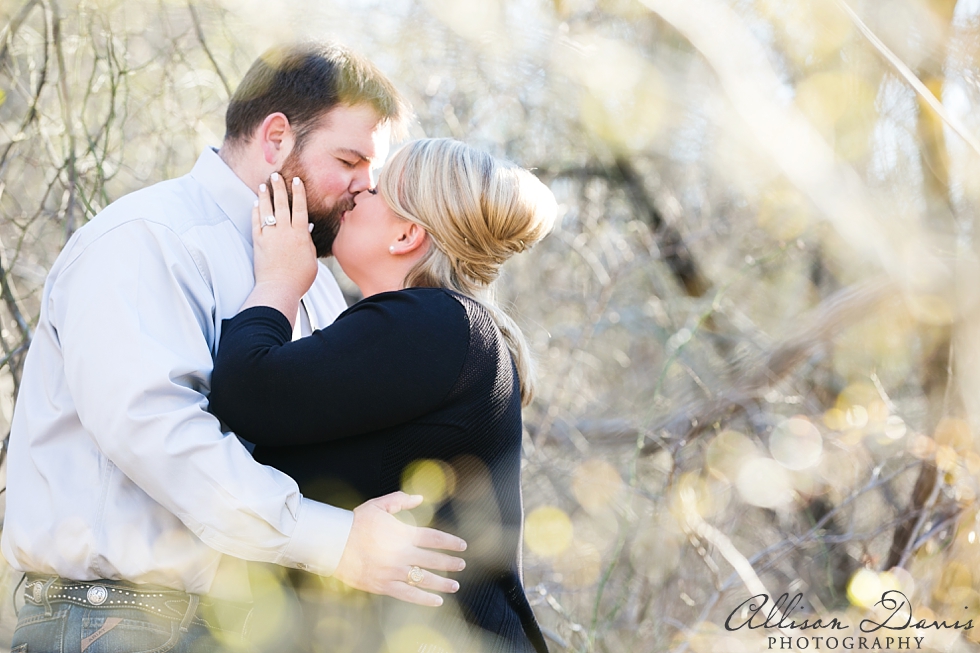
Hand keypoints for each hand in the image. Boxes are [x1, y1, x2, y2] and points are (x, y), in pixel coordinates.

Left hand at [251, 173, 317, 301]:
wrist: (279, 288)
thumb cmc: (300, 278)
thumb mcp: (311, 260)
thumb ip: (308, 243)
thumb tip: (307, 228)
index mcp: (300, 234)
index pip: (300, 208)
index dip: (298, 193)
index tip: (296, 180)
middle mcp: (284, 231)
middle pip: (281, 204)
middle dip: (278, 188)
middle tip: (275, 175)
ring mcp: (270, 236)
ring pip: (266, 210)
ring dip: (264, 196)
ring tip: (263, 185)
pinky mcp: (258, 243)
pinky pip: (256, 223)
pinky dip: (256, 212)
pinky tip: (255, 204)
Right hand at [333, 491, 467, 606]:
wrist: (334, 542)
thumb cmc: (356, 522)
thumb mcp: (379, 504)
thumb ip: (401, 500)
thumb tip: (420, 498)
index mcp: (403, 534)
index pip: (435, 538)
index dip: (451, 542)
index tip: (462, 546)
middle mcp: (402, 553)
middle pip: (433, 560)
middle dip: (450, 563)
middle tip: (462, 565)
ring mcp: (393, 571)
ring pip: (424, 579)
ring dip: (442, 583)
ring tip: (455, 586)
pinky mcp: (384, 585)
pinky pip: (408, 594)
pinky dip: (424, 599)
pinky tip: (437, 601)